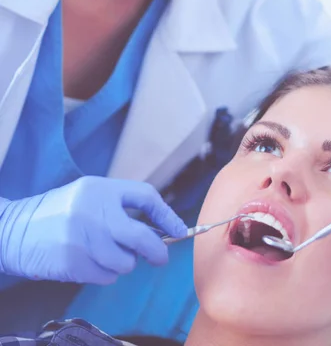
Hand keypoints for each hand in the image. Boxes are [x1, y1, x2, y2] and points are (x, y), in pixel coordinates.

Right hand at [0, 177, 186, 283]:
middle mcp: (93, 211)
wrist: (15, 229)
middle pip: (141, 237)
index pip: (146, 197)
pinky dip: (106, 273)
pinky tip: (91, 262)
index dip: (167, 215)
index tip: (179, 230)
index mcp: (100, 188)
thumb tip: (158, 230)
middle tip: (160, 257)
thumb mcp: (88, 196)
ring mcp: (82, 238)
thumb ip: (118, 207)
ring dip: (124, 264)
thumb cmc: (59, 212)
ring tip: (108, 255)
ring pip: (125, 262)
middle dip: (157, 251)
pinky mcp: (73, 262)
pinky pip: (106, 276)